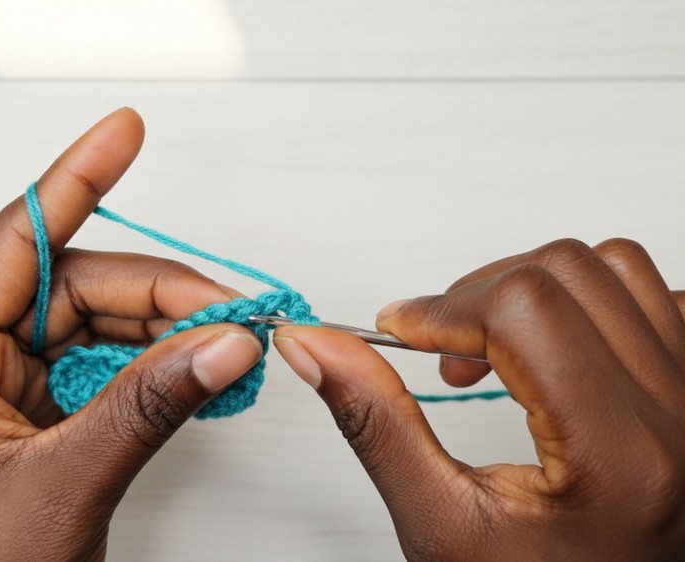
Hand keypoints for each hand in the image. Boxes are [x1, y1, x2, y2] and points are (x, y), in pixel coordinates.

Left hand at [0, 108, 262, 560]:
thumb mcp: (65, 488)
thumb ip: (147, 406)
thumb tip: (222, 343)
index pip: (15, 244)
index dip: (73, 180)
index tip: (124, 133)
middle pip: (71, 287)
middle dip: (156, 291)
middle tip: (232, 307)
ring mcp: (4, 394)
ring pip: (94, 326)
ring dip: (162, 329)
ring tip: (227, 342)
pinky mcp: (37, 421)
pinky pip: (101, 368)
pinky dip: (153, 366)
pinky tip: (194, 370)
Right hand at [273, 238, 684, 560]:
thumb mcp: (441, 525)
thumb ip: (377, 427)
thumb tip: (314, 346)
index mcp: (616, 456)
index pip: (525, 310)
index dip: (443, 307)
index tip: (401, 333)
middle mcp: (676, 417)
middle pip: (567, 271)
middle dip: (480, 293)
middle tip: (441, 348)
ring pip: (615, 266)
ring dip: (535, 288)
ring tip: (496, 346)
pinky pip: (656, 294)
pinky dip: (593, 300)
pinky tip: (556, 348)